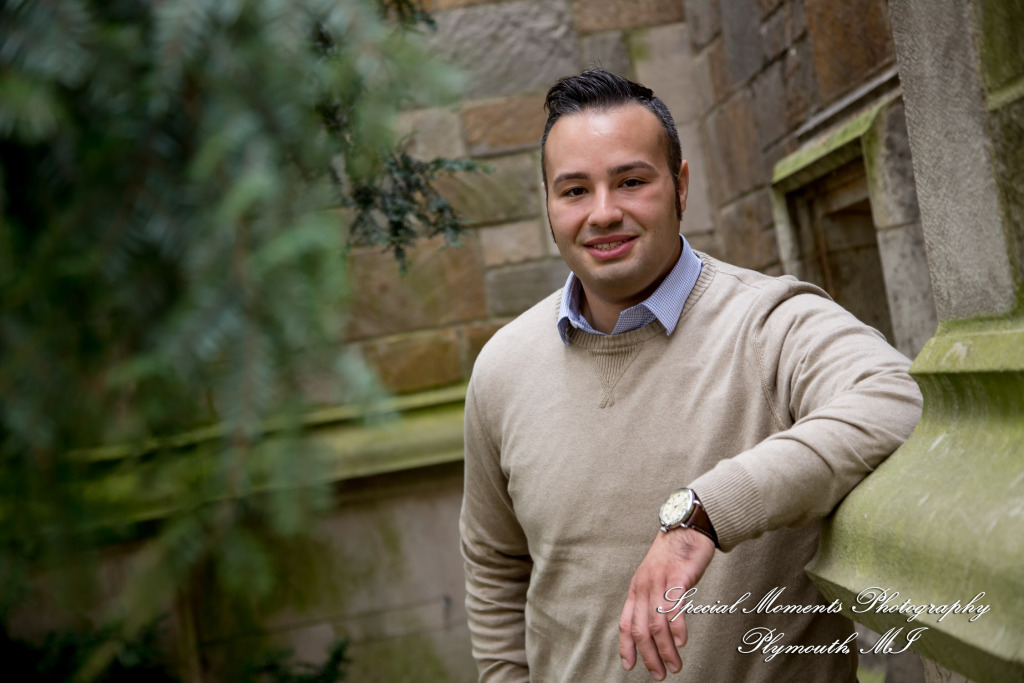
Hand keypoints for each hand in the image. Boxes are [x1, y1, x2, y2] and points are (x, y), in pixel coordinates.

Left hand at [618, 528, 714, 679]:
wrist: (686, 528)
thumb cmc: (673, 556)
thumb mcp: (656, 579)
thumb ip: (653, 601)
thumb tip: (654, 628)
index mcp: (637, 589)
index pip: (625, 622)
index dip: (626, 646)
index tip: (629, 666)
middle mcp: (644, 587)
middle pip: (640, 628)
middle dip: (648, 655)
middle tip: (660, 674)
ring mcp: (659, 581)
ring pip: (656, 622)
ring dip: (665, 649)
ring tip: (675, 665)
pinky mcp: (677, 576)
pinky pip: (673, 605)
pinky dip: (676, 626)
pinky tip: (681, 641)